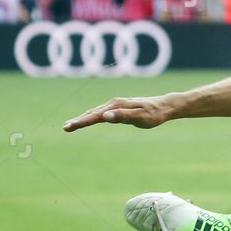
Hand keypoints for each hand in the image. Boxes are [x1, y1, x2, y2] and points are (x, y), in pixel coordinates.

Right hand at [63, 94, 178, 131]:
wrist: (165, 106)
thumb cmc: (154, 114)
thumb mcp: (140, 117)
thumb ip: (123, 116)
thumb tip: (105, 116)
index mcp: (116, 106)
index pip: (95, 115)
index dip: (81, 122)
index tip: (69, 127)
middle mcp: (114, 103)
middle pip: (92, 112)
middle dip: (78, 120)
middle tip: (65, 128)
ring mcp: (116, 104)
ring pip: (95, 111)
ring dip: (82, 118)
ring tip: (71, 124)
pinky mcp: (119, 107)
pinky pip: (101, 112)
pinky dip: (91, 116)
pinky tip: (87, 119)